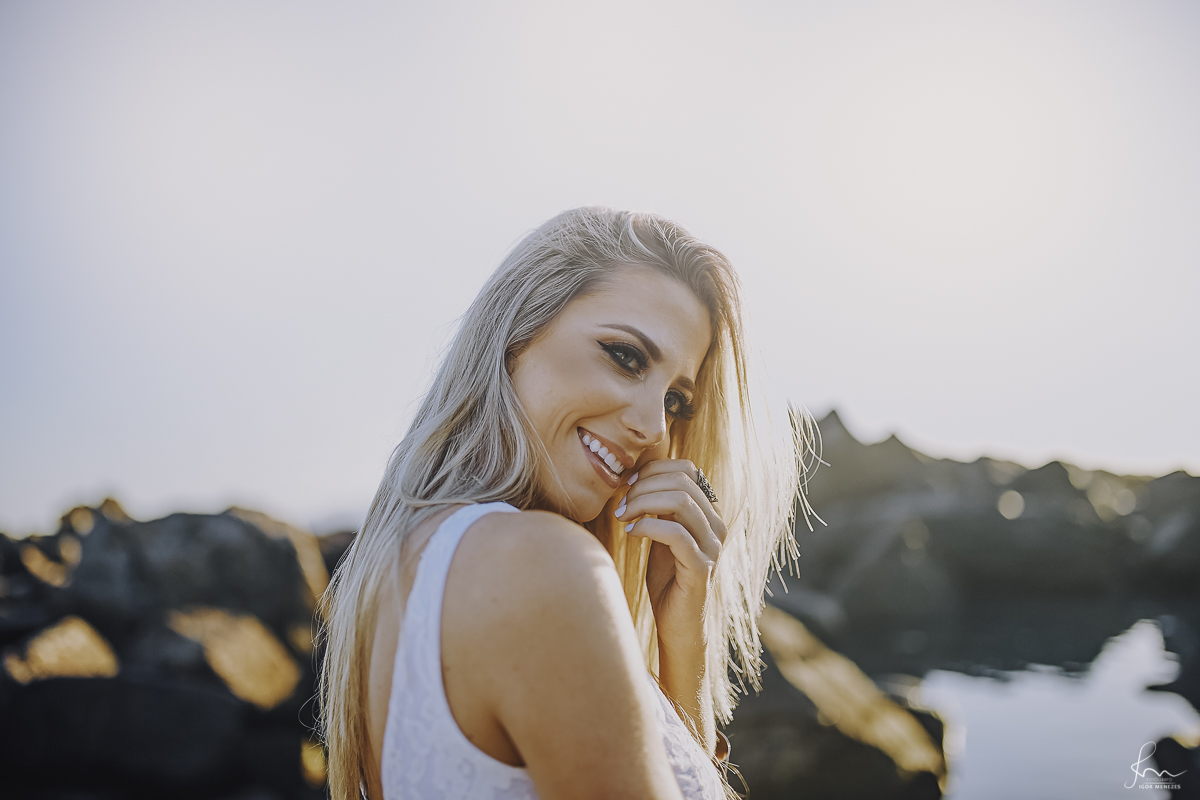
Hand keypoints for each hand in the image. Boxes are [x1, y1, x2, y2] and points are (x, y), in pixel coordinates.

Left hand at [615, 459, 726, 645]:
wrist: (677, 623)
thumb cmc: (667, 577)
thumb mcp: (662, 534)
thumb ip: (659, 507)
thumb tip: (636, 476)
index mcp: (709, 512)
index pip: (687, 469)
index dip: (653, 470)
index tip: (628, 485)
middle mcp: (717, 524)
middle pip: (682, 480)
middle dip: (643, 486)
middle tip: (621, 504)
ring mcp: (712, 546)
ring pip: (680, 501)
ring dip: (643, 503)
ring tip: (623, 517)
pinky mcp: (701, 567)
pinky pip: (675, 533)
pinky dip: (647, 526)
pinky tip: (631, 533)